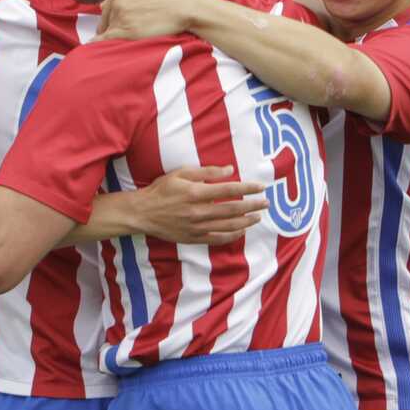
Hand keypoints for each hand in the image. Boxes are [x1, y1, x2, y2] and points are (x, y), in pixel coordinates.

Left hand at [97, 0, 196, 41]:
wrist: (182, 6)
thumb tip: (102, 5)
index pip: (106, 12)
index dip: (112, 23)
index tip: (119, 30)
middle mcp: (116, 2)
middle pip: (104, 24)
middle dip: (112, 32)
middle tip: (126, 39)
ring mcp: (120, 16)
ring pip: (107, 34)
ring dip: (115, 41)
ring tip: (128, 45)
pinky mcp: (125, 30)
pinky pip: (106, 41)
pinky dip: (106, 48)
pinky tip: (108, 53)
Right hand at [129, 166, 269, 243]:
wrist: (143, 213)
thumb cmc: (161, 190)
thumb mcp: (181, 174)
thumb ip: (206, 172)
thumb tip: (229, 170)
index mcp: (196, 193)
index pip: (229, 190)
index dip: (247, 188)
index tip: (261, 187)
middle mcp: (199, 211)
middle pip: (233, 209)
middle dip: (252, 205)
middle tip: (266, 203)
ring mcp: (197, 227)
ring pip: (228, 226)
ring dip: (246, 221)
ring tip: (258, 217)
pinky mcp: (194, 238)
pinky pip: (218, 239)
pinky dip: (232, 236)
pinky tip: (241, 231)